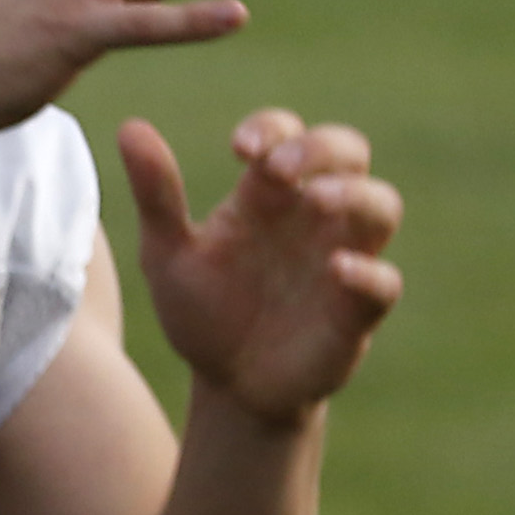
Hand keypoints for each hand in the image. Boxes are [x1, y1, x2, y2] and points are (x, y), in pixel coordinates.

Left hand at [119, 110, 404, 424]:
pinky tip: (337, 269)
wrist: (228, 387)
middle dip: (321, 149)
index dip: (271, 129)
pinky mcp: (358, 310)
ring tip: (317, 200)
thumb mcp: (168, 254)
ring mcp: (343, 258)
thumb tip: (130, 126)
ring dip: (356, 195)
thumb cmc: (202, 311)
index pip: (286, 134)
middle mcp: (314, 216)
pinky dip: (368, 272)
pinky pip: (384, 282)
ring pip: (382, 205)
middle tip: (280, 168)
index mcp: (268, 194)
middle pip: (349, 151)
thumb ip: (156, 195)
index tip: (239, 149)